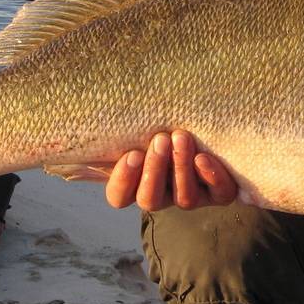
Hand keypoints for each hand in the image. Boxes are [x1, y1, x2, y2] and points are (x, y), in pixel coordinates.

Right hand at [104, 129, 237, 211]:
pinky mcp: (220, 191)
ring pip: (184, 198)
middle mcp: (163, 195)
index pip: (119, 197)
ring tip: (181, 137)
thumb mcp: (137, 122)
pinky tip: (204, 158)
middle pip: (150, 199)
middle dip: (155, 170)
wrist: (204, 121)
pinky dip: (213, 177)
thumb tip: (83, 104)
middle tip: (160, 139)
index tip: (131, 154)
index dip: (123, 181)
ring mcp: (191, 196)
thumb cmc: (161, 119)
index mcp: (135, 184)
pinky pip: (220, 194)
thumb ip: (119, 124)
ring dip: (181, 168)